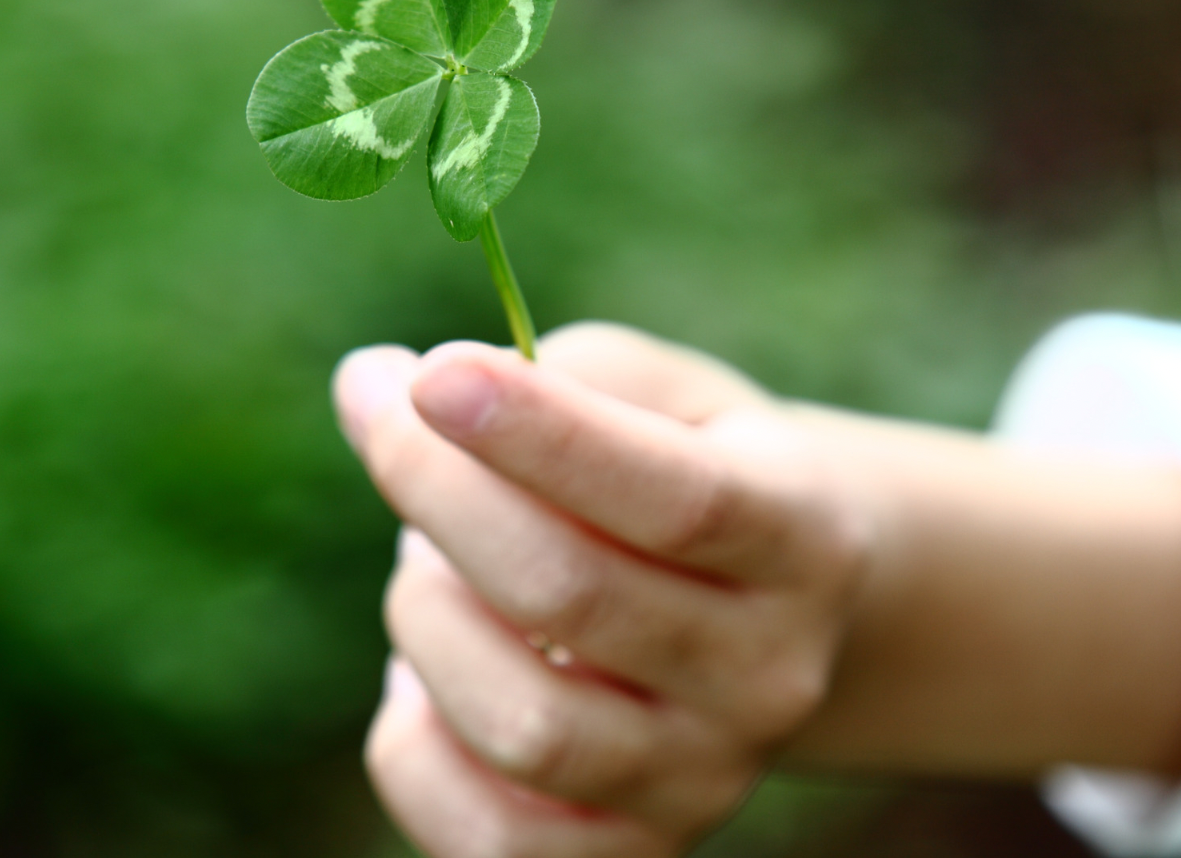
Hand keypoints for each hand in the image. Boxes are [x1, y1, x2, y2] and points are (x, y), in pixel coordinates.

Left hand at [335, 323, 872, 856]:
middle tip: (386, 422)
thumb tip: (375, 394)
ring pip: (522, 724)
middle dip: (440, 496)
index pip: (679, 500)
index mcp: (805, 540)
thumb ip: (546, 377)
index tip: (435, 372)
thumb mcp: (663, 395)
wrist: (764, 618)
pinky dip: (414, 747)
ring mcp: (707, 784)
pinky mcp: (634, 854)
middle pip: (574, 599)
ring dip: (427, 616)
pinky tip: (426, 677)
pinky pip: (484, 838)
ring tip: (430, 562)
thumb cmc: (686, 469)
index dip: (545, 436)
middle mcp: (772, 678)